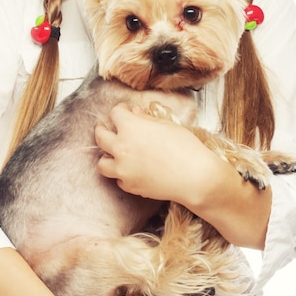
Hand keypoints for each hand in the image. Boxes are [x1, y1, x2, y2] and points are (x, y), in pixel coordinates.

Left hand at [95, 103, 215, 202]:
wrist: (194, 177)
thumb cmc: (185, 147)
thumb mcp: (166, 125)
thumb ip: (146, 118)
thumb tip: (134, 112)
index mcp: (130, 128)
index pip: (115, 113)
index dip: (121, 109)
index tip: (125, 110)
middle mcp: (121, 148)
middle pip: (100, 136)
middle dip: (102, 129)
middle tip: (105, 127)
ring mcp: (123, 169)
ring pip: (102, 163)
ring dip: (107, 156)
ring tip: (113, 153)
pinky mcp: (130, 186)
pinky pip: (118, 179)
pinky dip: (121, 174)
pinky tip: (131, 170)